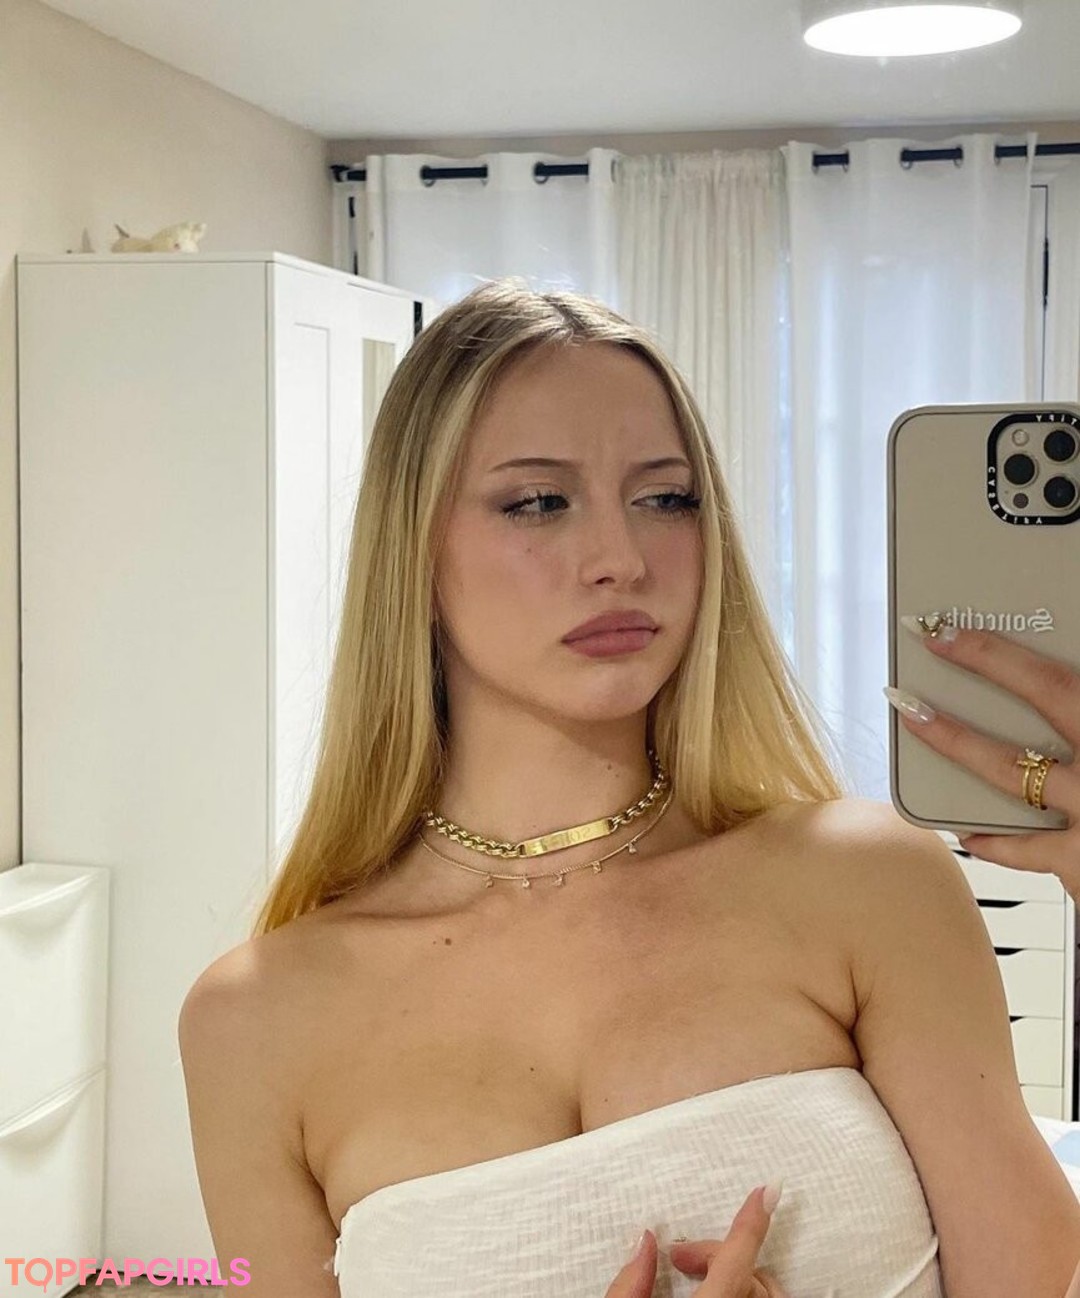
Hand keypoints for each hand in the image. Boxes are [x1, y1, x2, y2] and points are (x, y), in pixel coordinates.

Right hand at [602, 1185, 790, 1296]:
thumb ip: (630, 1285)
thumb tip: (644, 1241)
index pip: (735, 1264)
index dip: (750, 1224)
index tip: (767, 1191)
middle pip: (747, 1275)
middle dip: (717, 1254)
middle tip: (678, 1258)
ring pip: (765, 1293)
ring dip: (737, 1275)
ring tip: (699, 1279)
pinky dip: (749, 1292)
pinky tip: (724, 1292)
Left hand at [888, 623, 1078, 901]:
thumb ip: (1078, 714)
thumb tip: (1049, 688)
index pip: (1056, 685)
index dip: (996, 656)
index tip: (947, 633)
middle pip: (1038, 714)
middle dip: (973, 682)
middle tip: (920, 662)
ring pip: (1011, 775)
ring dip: (955, 745)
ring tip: (917, 721)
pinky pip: (1024, 850)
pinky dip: (991, 839)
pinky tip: (967, 827)